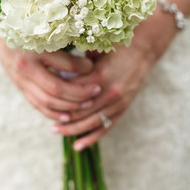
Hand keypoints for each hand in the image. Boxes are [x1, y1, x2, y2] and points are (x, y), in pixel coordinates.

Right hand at [0, 21, 101, 121]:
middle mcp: (26, 66)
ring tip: (87, 104)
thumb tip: (91, 49)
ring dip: (69, 106)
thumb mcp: (44, 29)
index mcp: (36, 48)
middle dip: (80, 93)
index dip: (84, 68)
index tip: (94, 66)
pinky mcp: (19, 87)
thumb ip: (65, 39)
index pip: (66, 64)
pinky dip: (53, 112)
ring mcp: (21, 79)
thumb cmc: (27, 27)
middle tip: (97, 91)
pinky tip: (67, 116)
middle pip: (57, 88)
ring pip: (47, 101)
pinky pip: (37, 105)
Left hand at [51, 8, 177, 149]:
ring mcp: (118, 102)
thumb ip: (79, 63)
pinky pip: (106, 126)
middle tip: (47, 121)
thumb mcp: (96, 49)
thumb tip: (57, 72)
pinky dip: (92, 137)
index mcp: (100, 75)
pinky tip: (78, 145)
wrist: (145, 47)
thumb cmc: (118, 45)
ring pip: (91, 122)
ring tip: (56, 131)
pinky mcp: (124, 107)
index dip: (57, 96)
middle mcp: (109, 92)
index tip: (44, 97)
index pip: (72, 91)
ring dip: (73, 129)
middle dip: (62, 118)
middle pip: (80, 111)